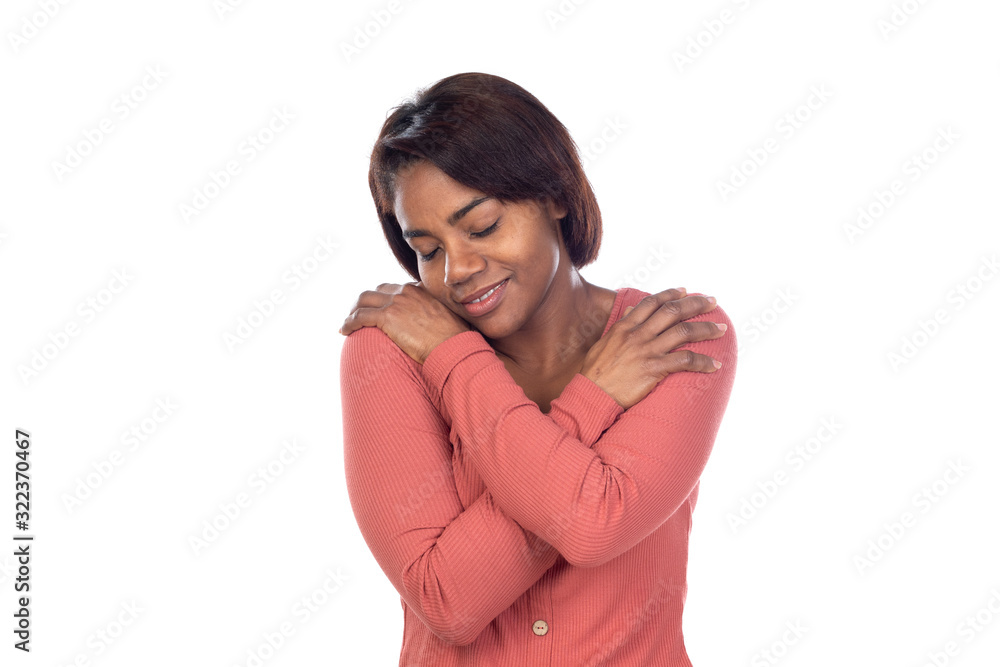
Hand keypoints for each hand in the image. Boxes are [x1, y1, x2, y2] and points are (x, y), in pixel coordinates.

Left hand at [339, 281, 472, 363]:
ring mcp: (396, 302)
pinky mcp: (387, 317)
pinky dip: (349, 322)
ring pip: (363, 300)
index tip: (377, 310)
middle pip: (375, 291)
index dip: (382, 299)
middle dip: (364, 302)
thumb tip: (433, 321)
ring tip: (348, 323)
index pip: (393, 289)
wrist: (452, 345)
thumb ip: (434, 311)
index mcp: (418, 290)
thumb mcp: (446, 316)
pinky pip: (360, 316)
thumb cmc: (453, 338)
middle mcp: (405, 292)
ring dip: (353, 310)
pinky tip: (345, 331)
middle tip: (357, 315)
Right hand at [580, 288, 726, 410]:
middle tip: (713, 302)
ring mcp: (647, 351)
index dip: (671, 294)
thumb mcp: (604, 343)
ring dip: (706, 328)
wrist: (592, 395)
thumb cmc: (595, 373)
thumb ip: (620, 326)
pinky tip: (715, 365)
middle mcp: (638, 335)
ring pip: (684, 332)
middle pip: (673, 311)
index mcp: (625, 327)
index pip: (652, 302)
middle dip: (696, 304)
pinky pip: (685, 361)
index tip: (685, 291)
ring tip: (721, 329)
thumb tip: (631, 310)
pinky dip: (703, 362)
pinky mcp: (654, 369)